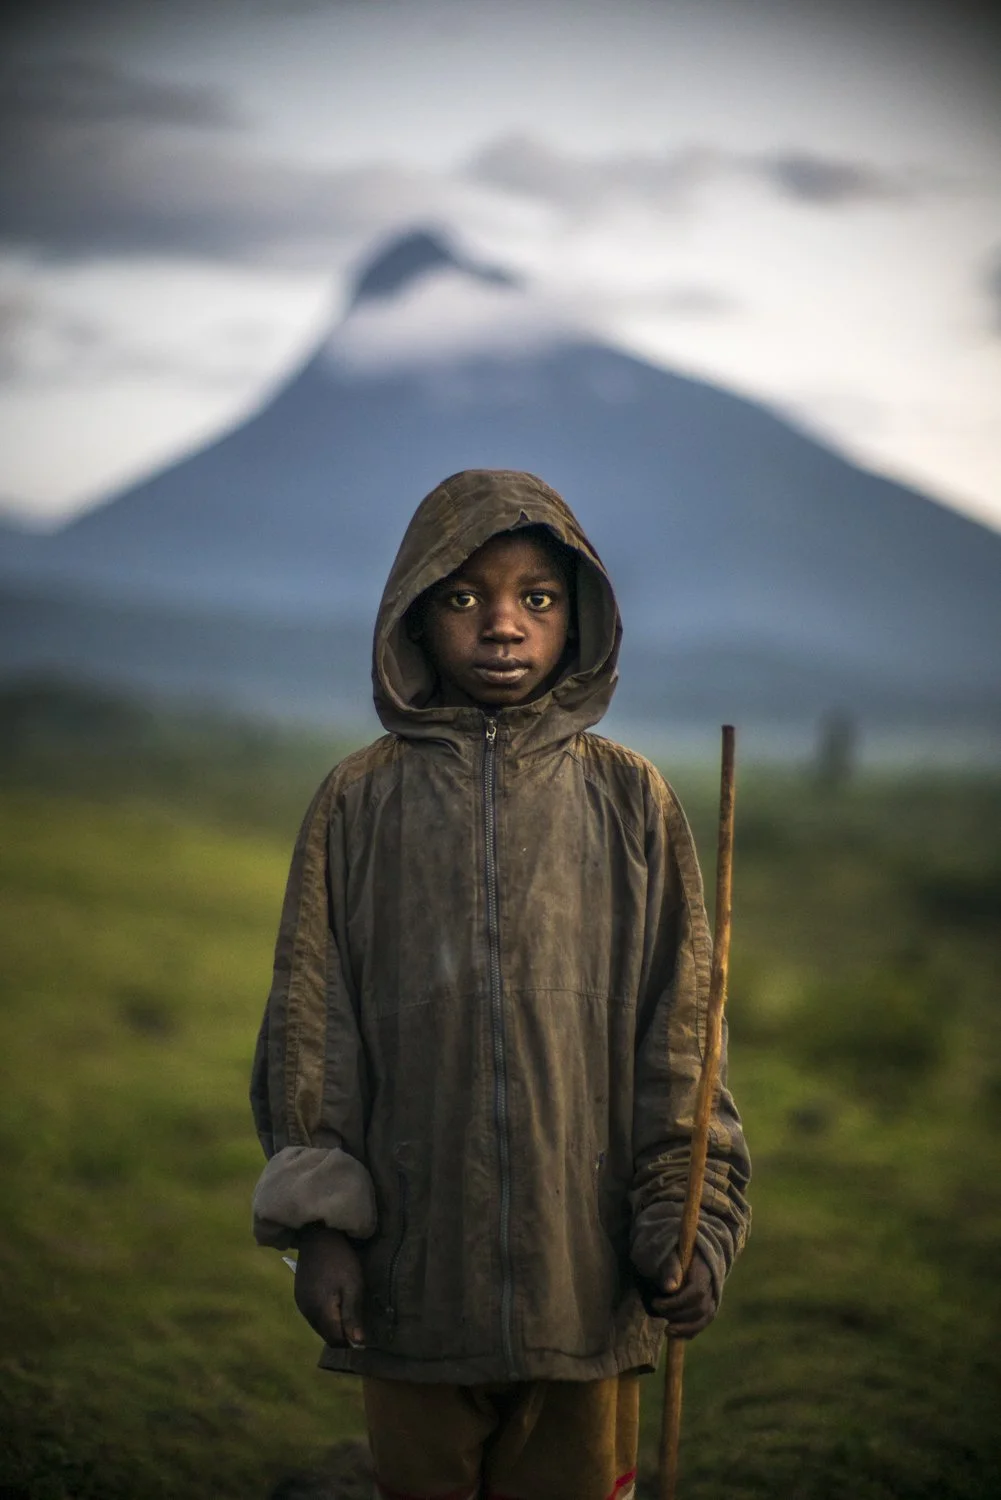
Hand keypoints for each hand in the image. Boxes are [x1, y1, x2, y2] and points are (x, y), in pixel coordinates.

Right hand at [293, 1224, 365, 1347]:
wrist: (319, 1236)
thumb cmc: (341, 1260)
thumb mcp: (353, 1287)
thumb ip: (353, 1316)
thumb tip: (358, 1345)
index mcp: (321, 1312)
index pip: (336, 1341)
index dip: (350, 1340)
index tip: (363, 1330)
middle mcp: (307, 1313)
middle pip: (327, 1336)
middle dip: (342, 1332)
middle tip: (356, 1316)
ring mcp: (301, 1304)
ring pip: (320, 1326)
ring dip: (333, 1323)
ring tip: (346, 1306)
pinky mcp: (299, 1296)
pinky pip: (313, 1315)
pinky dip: (325, 1314)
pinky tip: (334, 1300)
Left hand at [643, 1247, 716, 1338]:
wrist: (687, 1254)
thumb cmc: (675, 1253)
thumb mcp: (670, 1255)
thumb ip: (670, 1268)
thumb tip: (670, 1288)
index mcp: (705, 1268)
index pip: (697, 1291)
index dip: (678, 1301)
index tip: (656, 1303)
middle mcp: (712, 1284)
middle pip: (701, 1307)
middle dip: (677, 1314)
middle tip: (657, 1308)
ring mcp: (713, 1297)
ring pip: (705, 1318)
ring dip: (685, 1327)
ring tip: (666, 1329)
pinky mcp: (710, 1307)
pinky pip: (704, 1323)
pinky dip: (690, 1331)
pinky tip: (676, 1333)